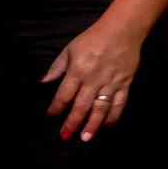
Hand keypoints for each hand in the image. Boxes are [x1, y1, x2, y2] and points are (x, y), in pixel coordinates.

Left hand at [42, 17, 142, 141]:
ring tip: (86, 138)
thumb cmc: (93, 39)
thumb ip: (57, 68)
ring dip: (92, 124)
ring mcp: (110, 83)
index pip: (64, 94)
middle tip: (65, 135)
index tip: (51, 117)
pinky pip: (119, 103)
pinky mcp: (124, 84)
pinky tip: (107, 126)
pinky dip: (114, 116)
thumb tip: (43, 81)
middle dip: (72, 122)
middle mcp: (93, 79)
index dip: (56, 108)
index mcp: (78, 70)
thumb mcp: (70, 49)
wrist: (122, 30)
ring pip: (100, 108)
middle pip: (81, 106)